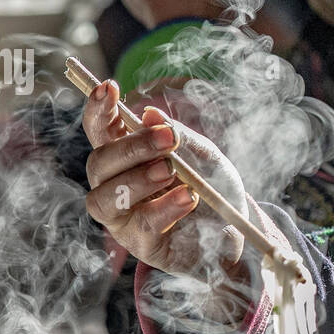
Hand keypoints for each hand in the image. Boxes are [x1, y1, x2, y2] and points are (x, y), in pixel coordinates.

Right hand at [81, 78, 245, 276]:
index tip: (108, 87)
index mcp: (127, 158)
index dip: (98, 109)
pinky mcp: (141, 245)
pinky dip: (164, 207)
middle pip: (99, 163)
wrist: (236, 235)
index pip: (101, 131)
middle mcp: (115, 187)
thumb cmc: (213, 190)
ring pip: (104, 198)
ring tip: (170, 170)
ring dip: (137, 179)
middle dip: (131, 147)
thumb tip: (150, 114)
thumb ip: (179, 136)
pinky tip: (187, 197)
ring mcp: (124, 219)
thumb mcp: (203, 156)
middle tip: (169, 139)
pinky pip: (141, 225)